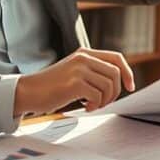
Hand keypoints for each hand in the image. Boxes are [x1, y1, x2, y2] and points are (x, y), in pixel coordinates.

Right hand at [13, 48, 135, 115]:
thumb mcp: (74, 71)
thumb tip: (118, 83)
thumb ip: (93, 72)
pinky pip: (98, 96)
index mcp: (85, 53)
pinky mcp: (74, 83)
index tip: (130, 86)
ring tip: (92, 105)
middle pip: (115, 74)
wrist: (29, 92)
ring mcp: (79, 69)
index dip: (127, 72)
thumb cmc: (52, 86)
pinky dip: (95, 105)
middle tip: (104, 102)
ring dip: (104, 100)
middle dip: (115, 92)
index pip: (116, 58)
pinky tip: (85, 107)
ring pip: (108, 86)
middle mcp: (83, 58)